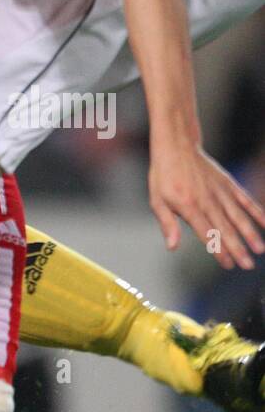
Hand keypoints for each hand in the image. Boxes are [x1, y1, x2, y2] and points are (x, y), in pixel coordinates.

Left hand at [149, 141, 264, 269]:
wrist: (176, 146)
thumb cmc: (163, 176)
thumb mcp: (157, 201)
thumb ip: (167, 224)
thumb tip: (172, 247)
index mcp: (189, 208)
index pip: (207, 234)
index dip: (218, 251)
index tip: (229, 264)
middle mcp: (208, 201)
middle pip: (226, 229)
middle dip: (238, 249)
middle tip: (248, 265)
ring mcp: (220, 192)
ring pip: (238, 216)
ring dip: (250, 233)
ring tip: (260, 249)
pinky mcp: (228, 184)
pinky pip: (245, 199)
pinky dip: (256, 212)